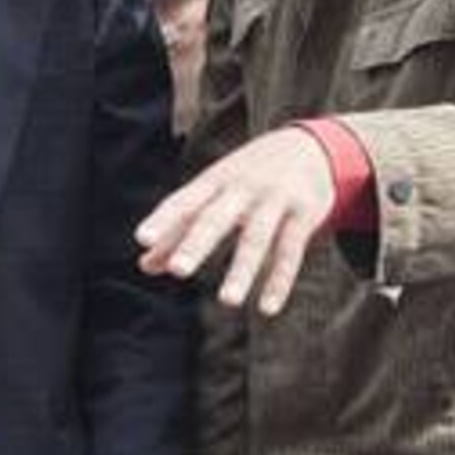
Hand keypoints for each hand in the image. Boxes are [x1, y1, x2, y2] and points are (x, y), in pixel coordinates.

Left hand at [137, 126, 336, 311]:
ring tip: (227, 301)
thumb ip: (179, 230)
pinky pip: (291, 250)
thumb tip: (144, 266)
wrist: (311, 145)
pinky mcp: (304, 213)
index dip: (163, 220)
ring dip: (242, 270)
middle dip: (197, 244)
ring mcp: (274, 200)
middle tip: (178, 270)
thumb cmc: (248, 176)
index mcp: (214, 181)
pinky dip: (280, 280)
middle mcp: (242, 188)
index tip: (142, 239)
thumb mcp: (214, 194)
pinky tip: (268, 308)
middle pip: (216, 218)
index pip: (184, 201)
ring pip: (256, 238)